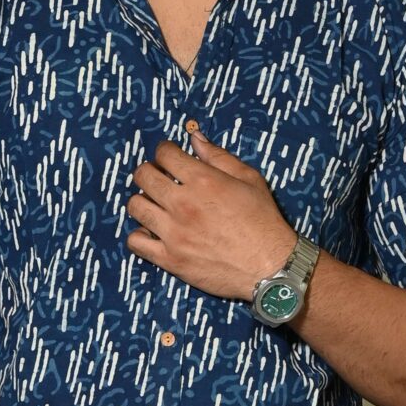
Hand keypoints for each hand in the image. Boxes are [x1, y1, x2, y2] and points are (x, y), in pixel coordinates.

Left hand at [126, 122, 299, 300]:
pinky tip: (153, 232)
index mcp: (203, 180)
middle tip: (159, 178)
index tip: (169, 157)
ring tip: (155, 205)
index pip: (164, 154)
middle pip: (143, 176)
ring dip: (142, 201)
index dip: (164, 151)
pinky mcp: (170, 259)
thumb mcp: (249, 179)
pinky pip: (135, 242)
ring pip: (135, 206)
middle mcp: (183, 204)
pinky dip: (139, 235)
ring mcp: (173, 233)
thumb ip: (219, 157)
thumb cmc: (263, 221)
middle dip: (149, 171)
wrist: (270, 266)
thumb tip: (195, 138)